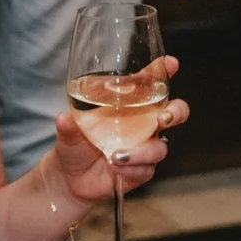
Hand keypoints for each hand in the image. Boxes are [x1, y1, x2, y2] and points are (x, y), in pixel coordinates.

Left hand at [50, 55, 188, 217]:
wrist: (71, 177)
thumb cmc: (75, 143)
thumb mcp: (68, 131)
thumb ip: (68, 125)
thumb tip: (64, 118)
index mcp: (129, 104)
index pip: (150, 82)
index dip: (163, 71)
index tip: (170, 63)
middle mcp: (142, 123)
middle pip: (175, 112)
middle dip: (176, 112)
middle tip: (163, 117)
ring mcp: (144, 147)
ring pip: (160, 147)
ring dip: (141, 151)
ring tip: (116, 155)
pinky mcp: (142, 170)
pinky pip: (147, 168)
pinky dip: (132, 168)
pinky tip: (116, 166)